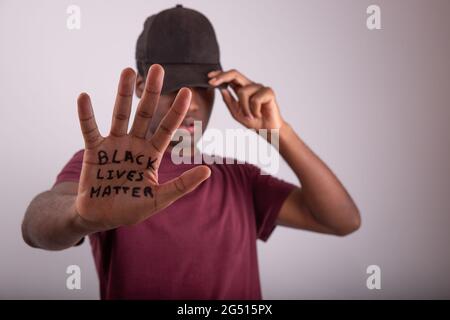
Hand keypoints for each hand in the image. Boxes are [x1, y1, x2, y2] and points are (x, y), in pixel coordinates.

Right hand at [75, 65, 210, 230]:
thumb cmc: (131, 208)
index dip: (176, 111)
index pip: (167, 129)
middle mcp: (134, 144)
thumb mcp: (159, 199)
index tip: (187, 92)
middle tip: (158, 68)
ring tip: (128, 71)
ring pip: (120, 115)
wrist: (101, 217)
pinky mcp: (94, 151)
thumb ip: (182, 185)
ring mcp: (114, 145)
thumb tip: (208, 171)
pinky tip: (84, 97)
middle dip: (151, 92)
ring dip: (123, 93)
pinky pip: (90, 129)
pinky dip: (86, 115)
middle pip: (144, 114)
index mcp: (151, 154)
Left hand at [208, 69, 284, 129]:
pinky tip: (259, 114)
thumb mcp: (236, 112)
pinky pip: (255, 99)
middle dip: (222, 77)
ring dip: (244, 108)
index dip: (220, 75)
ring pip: (243, 92)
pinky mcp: (268, 92)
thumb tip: (221, 89)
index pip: (230, 77)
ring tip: (250, 116)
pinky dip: (254, 110)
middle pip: (235, 74)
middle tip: (212, 82)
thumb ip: (229, 101)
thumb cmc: (253, 121)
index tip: (209, 77)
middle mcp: (251, 85)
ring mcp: (260, 88)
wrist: (267, 130)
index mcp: (242, 89)